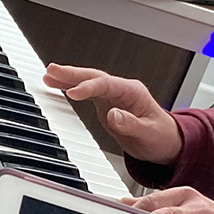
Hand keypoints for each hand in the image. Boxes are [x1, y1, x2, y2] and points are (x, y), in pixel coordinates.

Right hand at [44, 63, 182, 164]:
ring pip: (87, 82)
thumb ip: (130, 124)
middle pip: (94, 77)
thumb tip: (113, 115)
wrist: (164, 143)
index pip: (106, 85)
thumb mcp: (149, 133)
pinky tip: (57, 86)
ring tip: (48, 75)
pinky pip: (85, 93)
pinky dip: (70, 88)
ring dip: (68, 78)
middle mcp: (121, 90)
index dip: (88, 88)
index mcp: (133, 92)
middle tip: (52, 70)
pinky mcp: (105, 105)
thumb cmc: (160, 137)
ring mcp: (112, 97)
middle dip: (72, 74)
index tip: (73, 93)